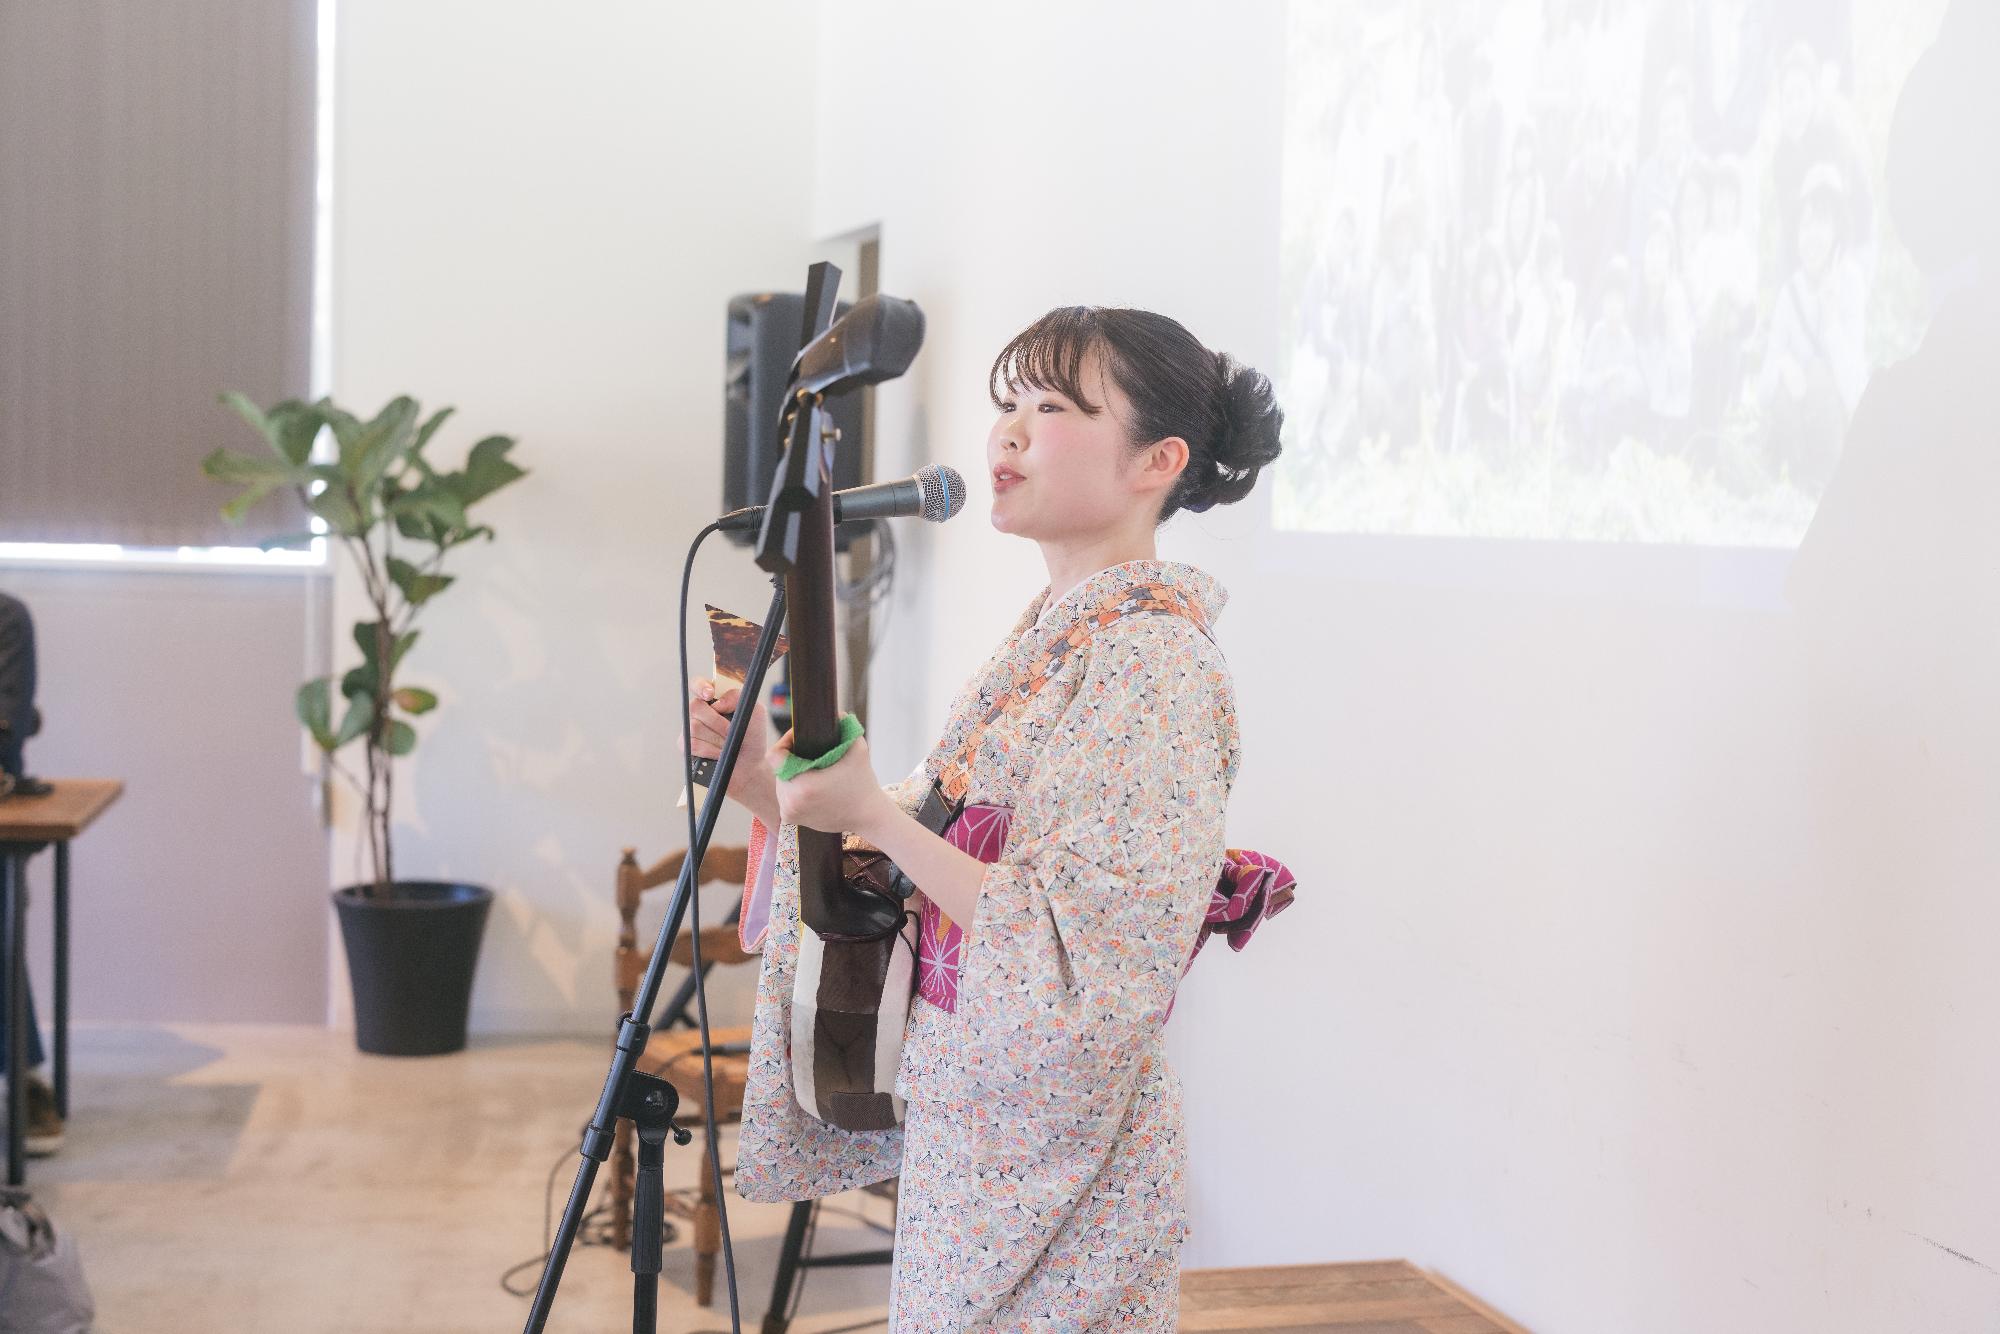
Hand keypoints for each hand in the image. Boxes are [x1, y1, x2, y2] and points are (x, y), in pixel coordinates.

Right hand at [685, 677, 772, 811]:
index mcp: (715, 698)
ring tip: (728, 744)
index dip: (700, 687)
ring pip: (694, 727)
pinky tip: (719, 754)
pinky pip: (692, 744)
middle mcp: (700, 711)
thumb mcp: (755, 712)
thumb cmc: (751, 737)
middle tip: (731, 731)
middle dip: (717, 721)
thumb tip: (717, 703)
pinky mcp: (686, 746)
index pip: (699, 684)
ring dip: (717, 739)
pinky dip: (710, 750)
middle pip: (695, 706)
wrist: (749, 765)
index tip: (710, 695)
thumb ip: (738, 698)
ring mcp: (690, 728)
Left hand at [767, 729, 890, 836]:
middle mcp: (791, 802)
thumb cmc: (863, 783)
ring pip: (780, 781)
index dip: (786, 742)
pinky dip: (794, 787)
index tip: (801, 739)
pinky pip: (784, 795)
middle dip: (792, 757)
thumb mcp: (858, 750)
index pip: (776, 756)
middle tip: (810, 752)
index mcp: (803, 786)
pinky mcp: (790, 819)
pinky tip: (809, 782)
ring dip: (792, 772)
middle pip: (779, 768)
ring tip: (811, 767)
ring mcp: (789, 812)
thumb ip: (845, 727)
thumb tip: (836, 712)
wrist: (867, 817)